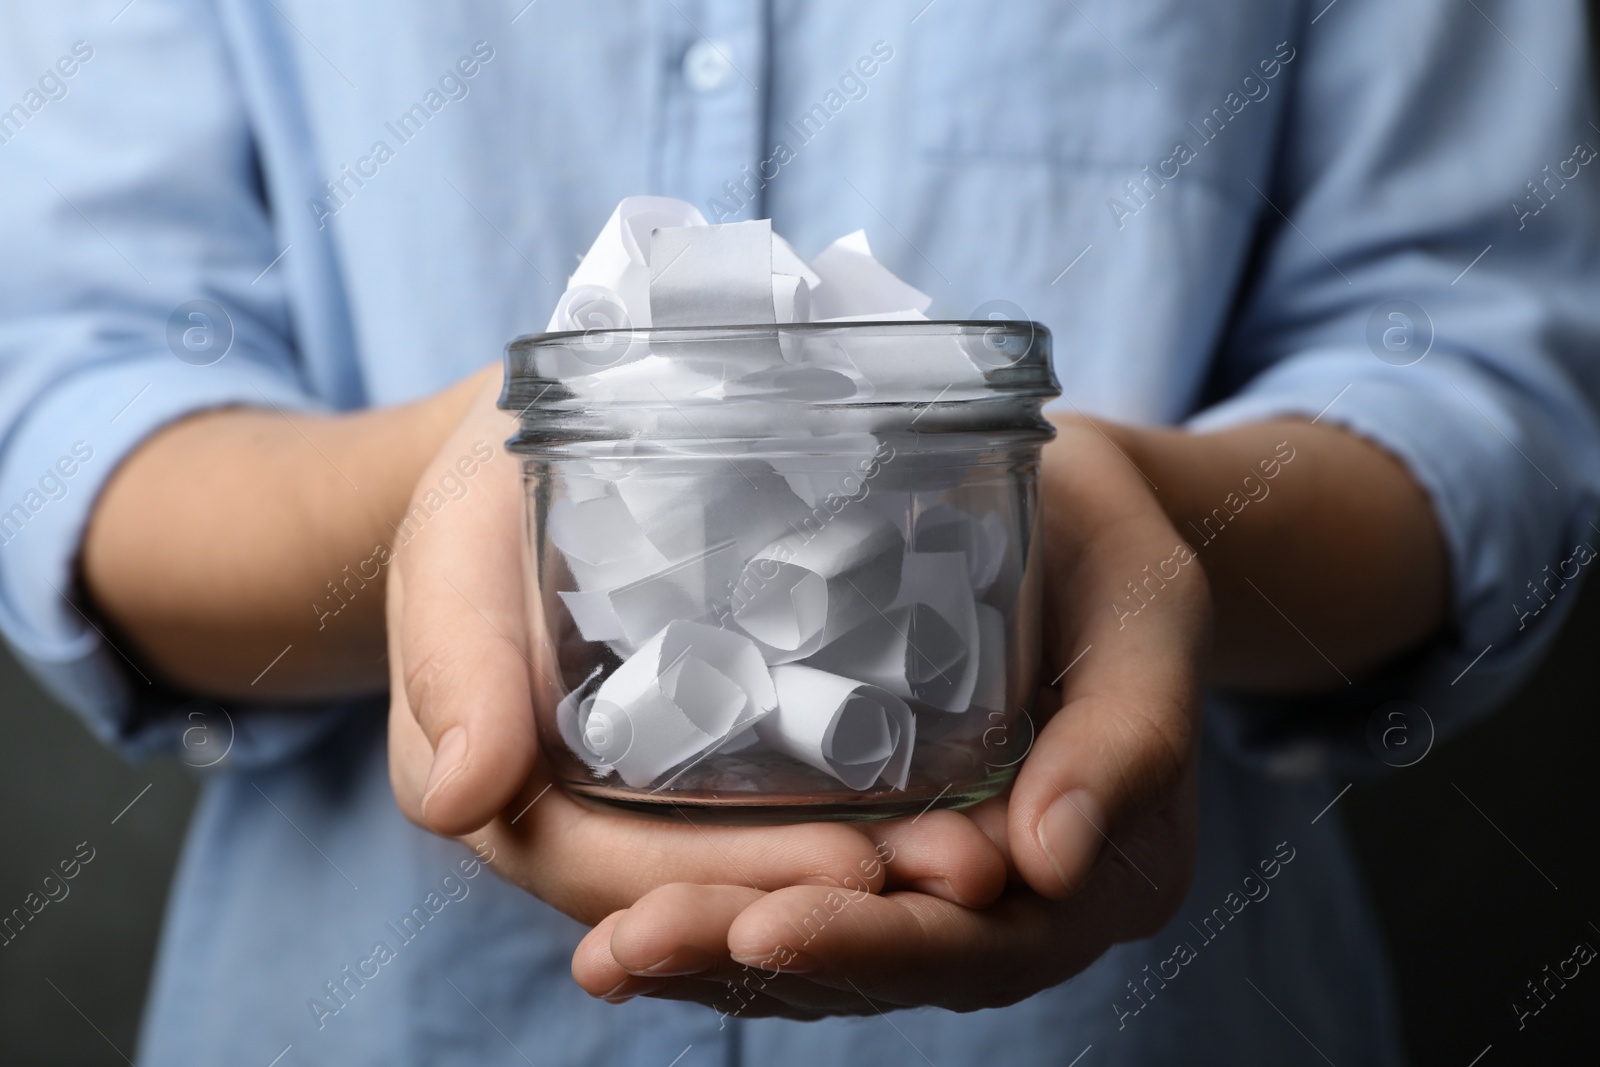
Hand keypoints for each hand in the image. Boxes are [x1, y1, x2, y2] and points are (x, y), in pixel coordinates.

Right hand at [385, 368, 1008, 924]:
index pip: (618, 875)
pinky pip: (786, 805)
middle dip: (834, 890)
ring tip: (989, 850)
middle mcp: (585, 825)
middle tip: (970, 866)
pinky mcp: (713, 755)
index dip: (732, 880)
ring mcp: (654, 799)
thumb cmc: (481, 498)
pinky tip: (961, 795)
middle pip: (710, 890)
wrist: (528, 461)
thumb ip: (456, 668)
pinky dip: (866, 812)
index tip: (854, 866)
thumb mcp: (452, 555)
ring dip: (874, 870)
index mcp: (507, 802)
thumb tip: (466, 796)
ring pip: (759, 863)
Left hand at [570, 416, 1207, 1014]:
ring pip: (829, 950)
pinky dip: (721, 907)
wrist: (1077, 520)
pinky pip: (802, 895)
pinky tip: (627, 909)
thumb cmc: (1115, 561)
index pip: (980, 943)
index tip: (764, 924)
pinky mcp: (881, 840)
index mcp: (1106, 873)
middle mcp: (1020, 902)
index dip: (871, 945)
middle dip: (753, 960)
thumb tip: (1049, 861)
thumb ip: (1127, 736)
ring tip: (609, 952)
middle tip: (631, 947)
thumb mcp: (1148, 619)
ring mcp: (943, 880)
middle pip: (883, 965)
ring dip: (715, 959)